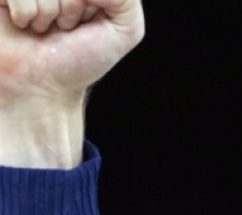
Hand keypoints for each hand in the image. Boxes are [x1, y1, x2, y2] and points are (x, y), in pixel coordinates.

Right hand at [0, 0, 143, 103]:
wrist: (42, 87)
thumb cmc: (80, 58)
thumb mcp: (125, 30)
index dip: (91, 1)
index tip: (85, 21)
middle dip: (71, 6)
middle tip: (64, 26)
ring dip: (46, 13)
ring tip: (43, 26)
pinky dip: (24, 12)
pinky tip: (23, 22)